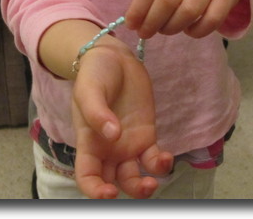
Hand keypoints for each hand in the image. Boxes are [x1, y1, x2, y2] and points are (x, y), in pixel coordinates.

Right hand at [71, 44, 172, 198]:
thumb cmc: (94, 74)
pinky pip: (152, 157)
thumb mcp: (89, 90)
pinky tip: (166, 157)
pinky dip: (159, 163)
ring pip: (134, 175)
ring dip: (144, 184)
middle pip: (114, 181)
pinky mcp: (146, 134)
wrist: (114, 58)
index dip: (94, 190)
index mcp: (89, 142)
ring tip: (155, 178)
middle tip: (145, 186)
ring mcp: (128, 143)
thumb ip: (96, 113)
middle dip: (128, 191)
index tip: (108, 193)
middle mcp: (107, 148)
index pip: (87, 175)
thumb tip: (112, 136)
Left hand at [125, 0, 244, 38]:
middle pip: (168, 0)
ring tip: (165, 30)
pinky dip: (195, 32)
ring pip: (188, 12)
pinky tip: (188, 30)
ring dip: (172, 28)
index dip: (138, 9)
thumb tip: (134, 21)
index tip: (132, 25)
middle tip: (146, 33)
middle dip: (152, 22)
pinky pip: (210, 21)